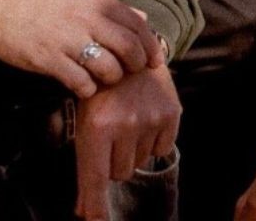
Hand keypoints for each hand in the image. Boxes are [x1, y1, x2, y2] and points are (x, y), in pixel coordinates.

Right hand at [0, 0, 162, 98]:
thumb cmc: (41, 3)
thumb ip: (111, 8)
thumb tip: (143, 18)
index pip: (138, 25)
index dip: (151, 46)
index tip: (154, 61)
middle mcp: (87, 17)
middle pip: (129, 48)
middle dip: (136, 66)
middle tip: (131, 73)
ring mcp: (68, 39)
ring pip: (109, 69)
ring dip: (111, 79)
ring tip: (104, 79)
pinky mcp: (50, 60)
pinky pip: (82, 83)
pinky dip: (88, 89)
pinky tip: (83, 86)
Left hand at [74, 65, 180, 219]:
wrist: (127, 51)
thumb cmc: (99, 93)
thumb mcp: (85, 125)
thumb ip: (87, 170)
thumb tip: (86, 213)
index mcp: (95, 129)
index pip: (96, 181)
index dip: (96, 208)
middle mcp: (124, 126)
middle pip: (120, 173)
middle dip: (114, 161)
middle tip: (111, 136)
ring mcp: (150, 119)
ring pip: (140, 162)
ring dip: (134, 150)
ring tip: (128, 122)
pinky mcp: (171, 114)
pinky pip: (162, 149)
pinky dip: (154, 141)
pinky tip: (146, 119)